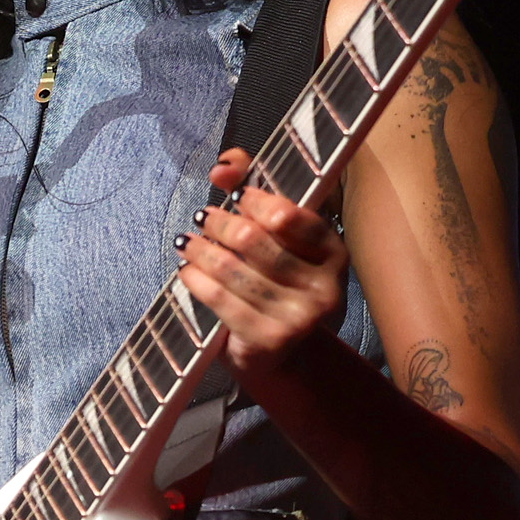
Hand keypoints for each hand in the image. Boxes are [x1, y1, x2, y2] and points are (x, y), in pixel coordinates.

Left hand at [176, 148, 348, 386]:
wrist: (284, 355)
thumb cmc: (279, 286)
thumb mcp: (278, 239)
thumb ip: (256, 192)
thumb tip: (224, 164)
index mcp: (333, 253)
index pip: (290, 215)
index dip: (257, 200)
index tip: (234, 196)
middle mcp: (325, 286)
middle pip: (256, 240)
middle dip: (222, 224)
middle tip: (202, 217)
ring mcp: (299, 317)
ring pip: (234, 270)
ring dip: (202, 251)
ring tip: (186, 242)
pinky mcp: (270, 339)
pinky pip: (221, 300)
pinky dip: (197, 281)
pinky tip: (186, 271)